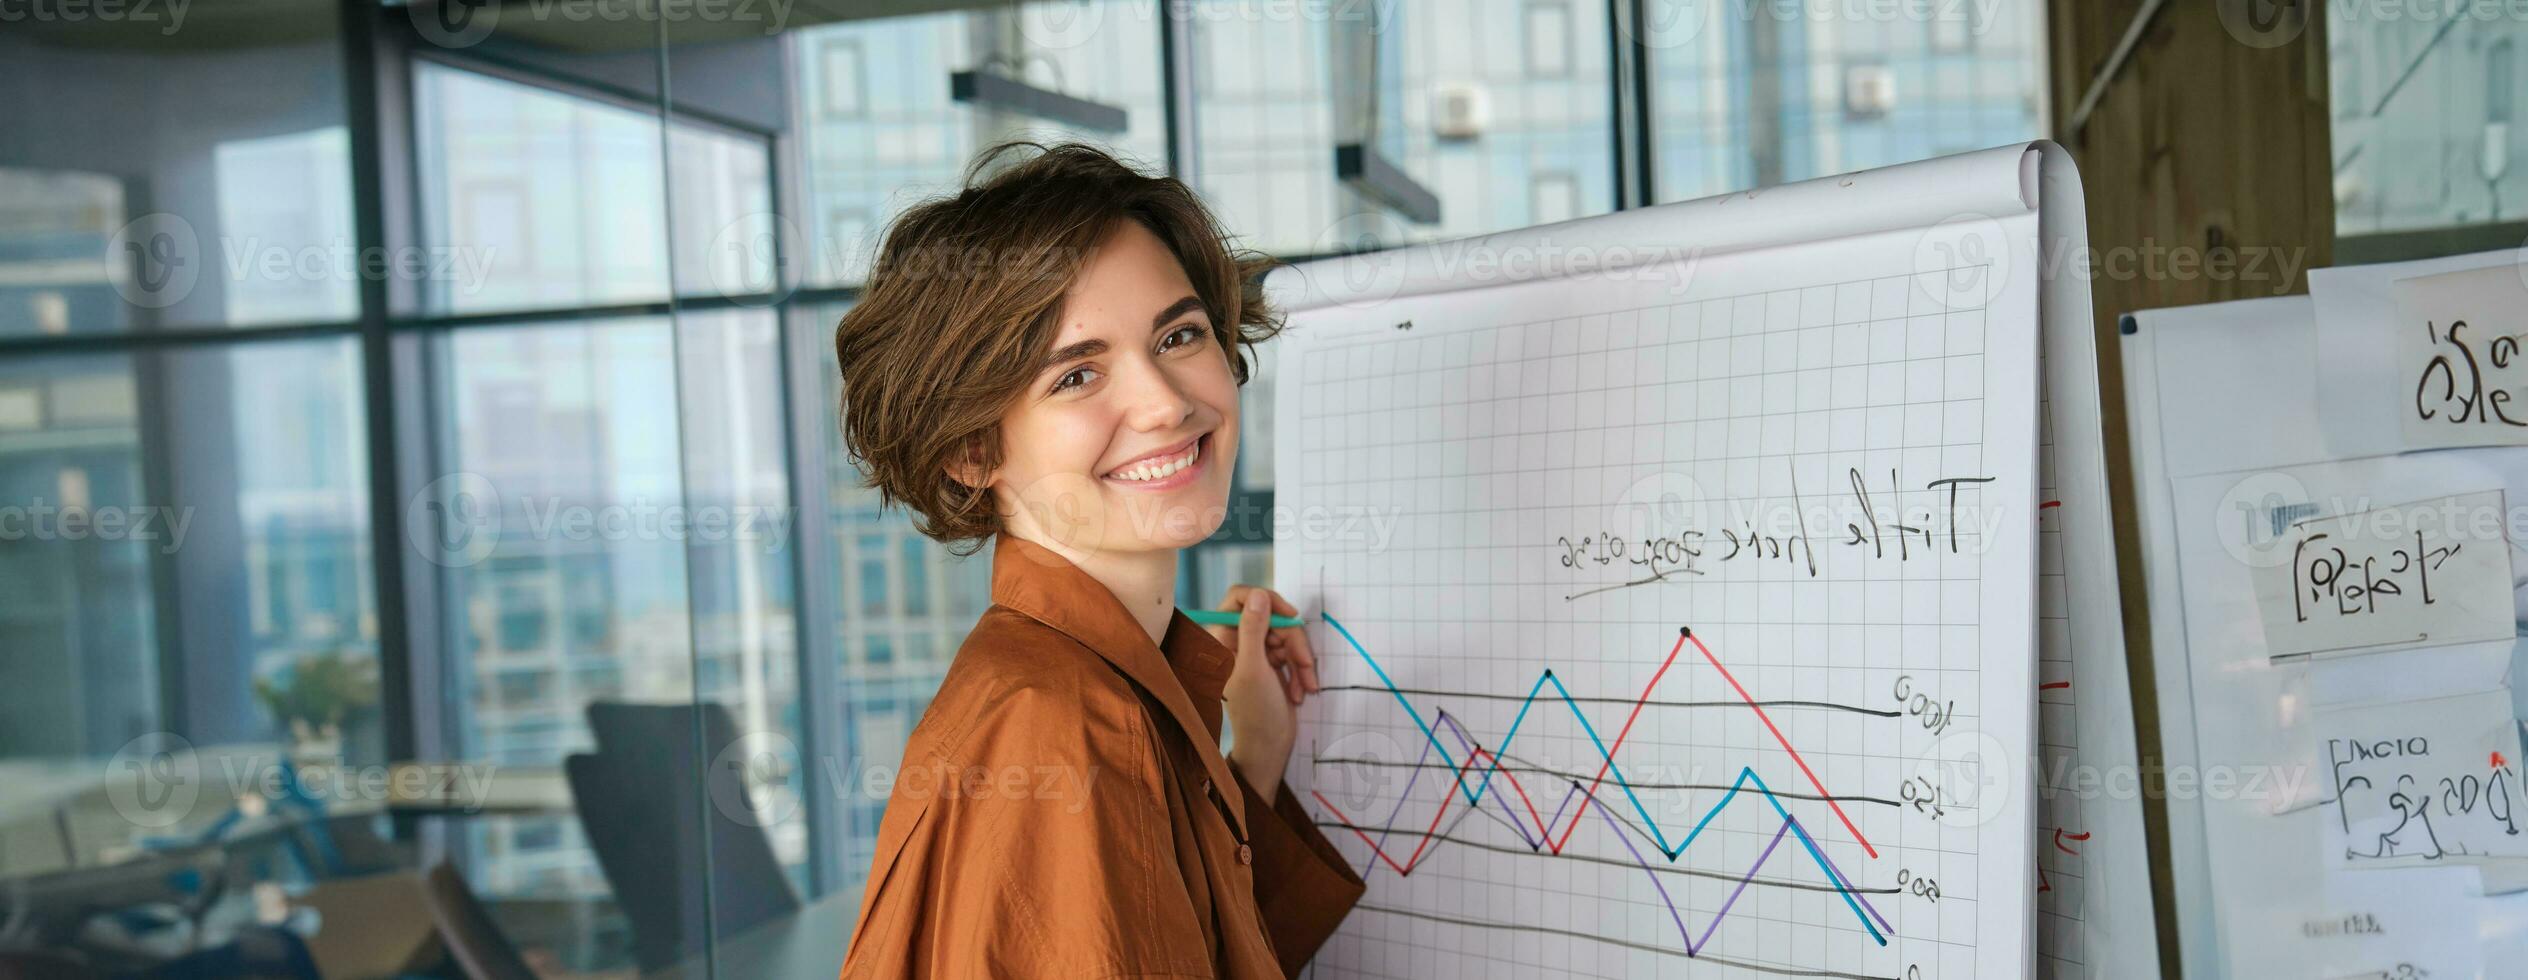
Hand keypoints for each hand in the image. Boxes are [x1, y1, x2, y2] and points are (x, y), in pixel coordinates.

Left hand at [1202, 585, 1319, 803]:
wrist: (1270, 746)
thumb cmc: (1255, 711)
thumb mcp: (1254, 668)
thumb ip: (1253, 629)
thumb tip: (1259, 594)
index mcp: (1220, 638)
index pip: (1239, 598)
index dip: (1266, 600)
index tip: (1289, 615)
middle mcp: (1236, 640)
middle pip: (1271, 616)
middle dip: (1292, 640)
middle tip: (1304, 664)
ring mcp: (1256, 650)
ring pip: (1286, 633)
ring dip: (1301, 660)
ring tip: (1304, 687)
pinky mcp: (1273, 661)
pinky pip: (1293, 650)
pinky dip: (1301, 669)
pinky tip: (1301, 691)